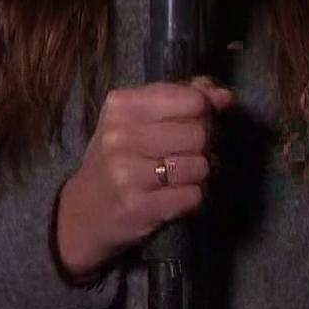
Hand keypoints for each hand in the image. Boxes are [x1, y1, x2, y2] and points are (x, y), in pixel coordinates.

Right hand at [54, 78, 233, 282]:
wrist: (84, 212)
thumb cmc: (119, 157)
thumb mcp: (139, 119)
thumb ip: (183, 98)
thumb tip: (224, 96)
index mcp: (121, 106)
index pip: (191, 99)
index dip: (204, 111)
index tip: (195, 121)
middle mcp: (120, 136)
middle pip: (198, 133)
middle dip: (202, 145)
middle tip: (185, 153)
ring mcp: (127, 173)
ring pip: (199, 166)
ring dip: (197, 174)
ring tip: (178, 176)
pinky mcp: (139, 206)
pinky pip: (193, 196)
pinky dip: (191, 197)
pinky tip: (172, 195)